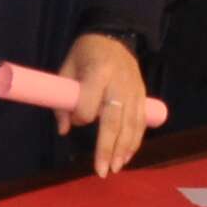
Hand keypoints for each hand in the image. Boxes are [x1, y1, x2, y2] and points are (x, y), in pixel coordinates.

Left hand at [54, 33, 157, 176]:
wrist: (116, 35)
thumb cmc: (86, 52)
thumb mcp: (67, 67)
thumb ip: (63, 99)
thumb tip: (63, 129)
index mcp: (98, 72)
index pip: (89, 103)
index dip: (80, 116)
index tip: (74, 120)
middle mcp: (119, 82)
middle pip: (114, 120)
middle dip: (108, 148)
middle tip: (102, 170)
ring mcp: (134, 90)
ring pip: (131, 124)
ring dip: (124, 149)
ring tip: (115, 168)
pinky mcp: (143, 95)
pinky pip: (141, 122)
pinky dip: (136, 141)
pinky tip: (128, 156)